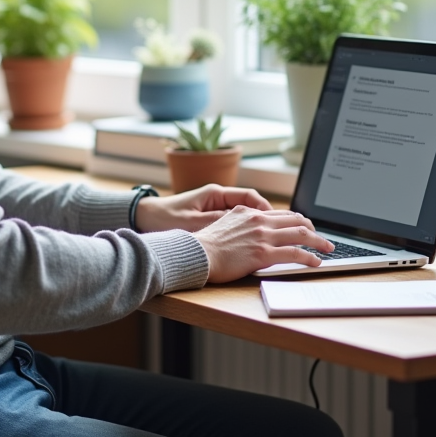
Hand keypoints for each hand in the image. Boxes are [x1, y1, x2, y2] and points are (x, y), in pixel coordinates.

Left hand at [133, 184, 272, 232]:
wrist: (145, 217)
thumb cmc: (166, 218)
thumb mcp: (193, 222)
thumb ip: (218, 222)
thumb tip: (242, 224)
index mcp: (215, 194)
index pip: (250, 196)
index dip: (267, 209)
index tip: (278, 221)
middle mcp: (218, 198)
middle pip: (253, 204)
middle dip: (272, 217)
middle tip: (290, 229)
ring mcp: (215, 207)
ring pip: (247, 214)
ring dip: (261, 224)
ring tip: (278, 237)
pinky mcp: (210, 219)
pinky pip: (236, 222)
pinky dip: (247, 231)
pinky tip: (254, 242)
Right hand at [193, 206, 335, 282]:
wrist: (197, 254)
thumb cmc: (205, 245)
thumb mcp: (223, 224)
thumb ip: (240, 224)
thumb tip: (249, 231)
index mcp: (248, 212)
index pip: (281, 213)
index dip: (297, 220)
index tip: (306, 226)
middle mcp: (258, 220)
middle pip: (295, 220)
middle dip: (313, 228)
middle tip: (322, 238)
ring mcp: (262, 236)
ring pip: (301, 234)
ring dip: (318, 242)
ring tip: (327, 248)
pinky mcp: (263, 254)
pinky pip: (294, 254)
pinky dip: (309, 257)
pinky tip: (316, 262)